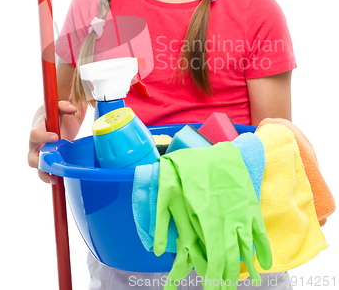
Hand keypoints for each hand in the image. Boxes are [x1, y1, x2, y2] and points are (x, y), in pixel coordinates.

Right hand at [28, 101, 76, 183]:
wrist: (51, 120)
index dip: (43, 137)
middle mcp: (35, 144)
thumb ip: (64, 106)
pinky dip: (49, 177)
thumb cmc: (53, 114)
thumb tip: (73, 108)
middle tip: (52, 161)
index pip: (35, 134)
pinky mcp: (46, 160)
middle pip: (32, 157)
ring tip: (54, 179)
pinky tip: (58, 180)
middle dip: (40, 161)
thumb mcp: (58, 107)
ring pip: (37, 168)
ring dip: (44, 174)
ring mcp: (40, 154)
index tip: (56, 137)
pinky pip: (44, 171)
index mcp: (37, 129)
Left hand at [158, 144, 271, 288]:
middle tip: (223, 289)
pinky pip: (259, 232)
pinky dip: (264, 249)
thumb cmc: (190, 168)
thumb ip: (163, 222)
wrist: (218, 148)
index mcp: (208, 216)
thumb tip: (157, 252)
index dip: (214, 275)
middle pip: (232, 256)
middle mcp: (228, 217)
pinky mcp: (250, 205)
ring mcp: (242, 211)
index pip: (215, 255)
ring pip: (246, 248)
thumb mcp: (168, 191)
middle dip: (228, 277)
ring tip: (243, 283)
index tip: (211, 286)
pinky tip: (265, 264)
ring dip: (245, 268)